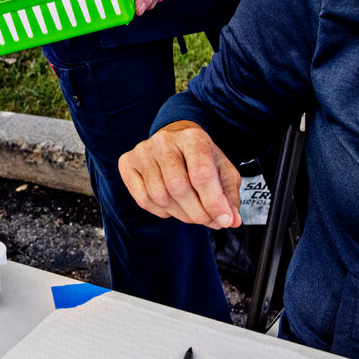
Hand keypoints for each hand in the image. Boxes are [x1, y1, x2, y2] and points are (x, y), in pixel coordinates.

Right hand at [119, 120, 240, 228]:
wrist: (175, 138)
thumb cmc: (201, 157)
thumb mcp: (222, 170)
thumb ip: (229, 196)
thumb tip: (231, 220)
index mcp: (192, 137)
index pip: (201, 174)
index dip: (214, 202)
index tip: (224, 220)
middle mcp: (163, 141)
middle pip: (178, 188)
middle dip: (197, 213)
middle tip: (209, 221)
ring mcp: (142, 151)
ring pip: (160, 197)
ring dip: (180, 214)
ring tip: (193, 214)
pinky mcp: (127, 163)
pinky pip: (143, 199)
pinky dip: (161, 211)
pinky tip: (172, 206)